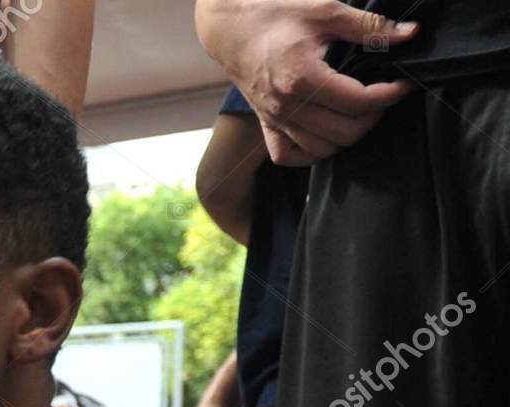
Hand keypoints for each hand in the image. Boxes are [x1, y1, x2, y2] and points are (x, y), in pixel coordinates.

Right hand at [195, 0, 418, 164]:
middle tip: (382, 95)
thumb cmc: (275, 13)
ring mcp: (276, 120)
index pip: (359, 102)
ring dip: (348, 135)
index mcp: (304, 77)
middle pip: (346, 133)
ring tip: (358, 112)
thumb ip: (369, 26)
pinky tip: (326, 132)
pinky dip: (314, 152)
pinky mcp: (267, 126)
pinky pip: (292, 157)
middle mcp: (289, 106)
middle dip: (373, 117)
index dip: (389, 95)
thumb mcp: (325, 9)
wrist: (230, 29)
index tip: (403, 84)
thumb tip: (409, 35)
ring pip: (323, 150)